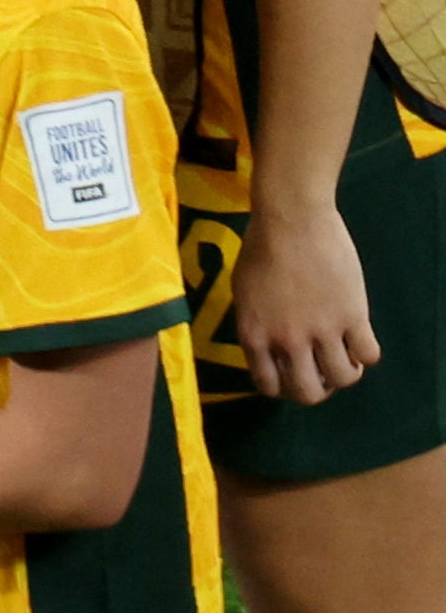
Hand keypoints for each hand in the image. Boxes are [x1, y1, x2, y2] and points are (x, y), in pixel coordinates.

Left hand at [227, 203, 379, 403]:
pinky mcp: (352, 316)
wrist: (291, 219)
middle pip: (308, 393)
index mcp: (253, 335)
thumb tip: (270, 347)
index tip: (292, 376)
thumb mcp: (243, 292)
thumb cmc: (261, 247)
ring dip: (346, 373)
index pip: (268, 386)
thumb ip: (256, 324)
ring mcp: (321, 330)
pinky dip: (366, 354)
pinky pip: (369, 355)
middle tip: (322, 373)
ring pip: (343, 379)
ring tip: (345, 357)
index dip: (283, 387)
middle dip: (318, 389)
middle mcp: (286, 340)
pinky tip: (360, 340)